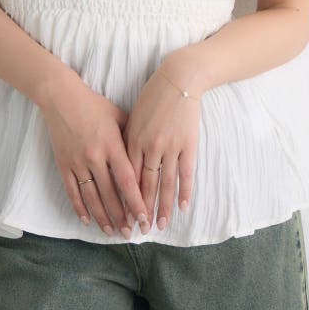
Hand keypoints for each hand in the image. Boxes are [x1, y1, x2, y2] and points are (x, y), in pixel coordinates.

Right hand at [39, 74, 150, 237]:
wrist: (61, 98)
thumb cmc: (94, 105)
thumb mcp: (119, 116)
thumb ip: (132, 137)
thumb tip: (147, 154)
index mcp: (112, 145)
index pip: (127, 181)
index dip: (136, 202)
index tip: (144, 218)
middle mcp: (95, 157)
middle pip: (110, 194)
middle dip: (122, 217)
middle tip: (130, 233)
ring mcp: (77, 162)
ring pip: (91, 197)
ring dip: (103, 217)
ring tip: (112, 232)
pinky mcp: (64, 164)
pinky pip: (72, 191)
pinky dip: (79, 208)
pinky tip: (87, 220)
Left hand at [122, 51, 203, 231]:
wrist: (178, 79)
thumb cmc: (152, 96)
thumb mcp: (133, 116)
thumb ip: (126, 140)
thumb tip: (120, 163)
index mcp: (132, 140)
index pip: (126, 177)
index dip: (125, 199)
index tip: (122, 217)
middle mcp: (150, 146)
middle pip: (144, 185)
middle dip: (141, 210)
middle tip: (139, 230)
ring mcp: (170, 147)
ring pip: (165, 183)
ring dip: (162, 206)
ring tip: (159, 225)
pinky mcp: (188, 144)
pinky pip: (186, 173)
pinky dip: (184, 191)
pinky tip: (183, 206)